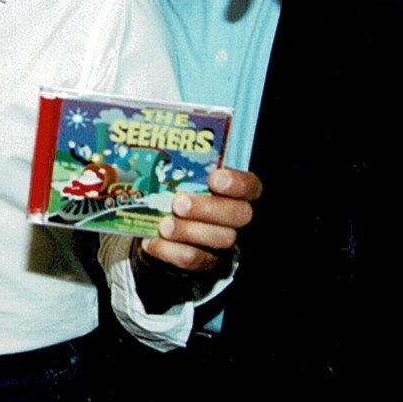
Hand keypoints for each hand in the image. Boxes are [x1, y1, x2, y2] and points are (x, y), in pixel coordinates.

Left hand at [141, 167, 260, 274]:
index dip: (238, 183)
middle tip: (179, 202)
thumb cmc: (175, 192)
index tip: (215, 179)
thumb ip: (180, 164)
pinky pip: (193, 259)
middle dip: (209, 208)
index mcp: (235, 191)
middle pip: (239, 215)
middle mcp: (236, 217)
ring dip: (189, 231)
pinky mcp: (205, 262)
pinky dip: (169, 250)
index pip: (251, 186)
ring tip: (164, 224)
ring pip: (219, 239)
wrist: (161, 229)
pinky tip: (152, 241)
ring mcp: (223, 242)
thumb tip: (154, 140)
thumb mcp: (180, 175)